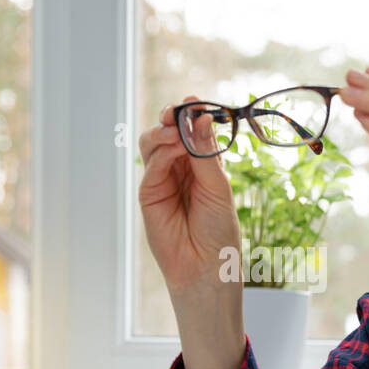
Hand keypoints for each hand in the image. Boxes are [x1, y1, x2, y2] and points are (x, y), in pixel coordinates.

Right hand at [137, 97, 242, 297]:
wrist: (206, 266)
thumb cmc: (219, 230)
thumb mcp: (218, 186)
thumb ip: (206, 152)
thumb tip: (199, 116)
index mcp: (202, 163)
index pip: (192, 130)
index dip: (191, 115)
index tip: (195, 102)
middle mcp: (180, 168)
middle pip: (168, 131)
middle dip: (172, 117)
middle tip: (180, 110)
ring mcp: (162, 179)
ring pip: (153, 143)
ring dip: (164, 132)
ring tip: (176, 132)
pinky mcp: (149, 193)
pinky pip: (151, 165)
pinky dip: (161, 152)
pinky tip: (174, 148)